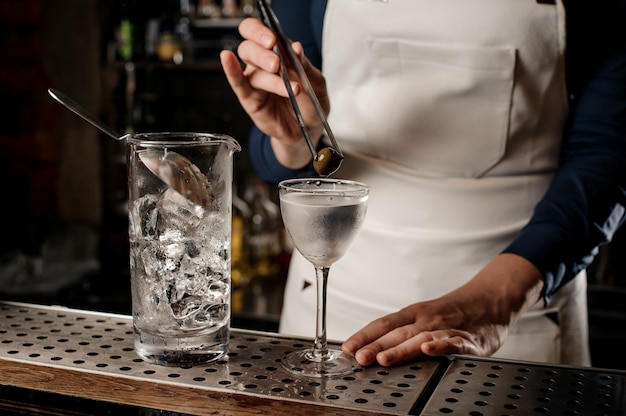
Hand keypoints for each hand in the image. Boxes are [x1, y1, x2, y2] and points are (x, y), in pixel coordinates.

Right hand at [220, 18, 328, 168]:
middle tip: (277, 64)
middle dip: (263, 54)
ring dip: (270, 78)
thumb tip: (295, 47)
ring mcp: (254, 82)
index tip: (273, 39)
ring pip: (251, 69)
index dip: (261, 31)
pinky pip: (237, 83)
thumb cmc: (310, 104)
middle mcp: (261, 64)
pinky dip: (232, 71)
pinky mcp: (249, 99)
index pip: (259, 32)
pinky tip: (227, 59)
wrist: (308, 130)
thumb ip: (305, 66)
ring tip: (290, 88)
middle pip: (249, 47)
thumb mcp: (316, 83)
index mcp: (277, 53)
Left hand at [341, 254, 544, 366]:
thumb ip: (403, 331)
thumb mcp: (425, 316)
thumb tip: (372, 345)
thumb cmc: (455, 311)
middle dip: (375, 346)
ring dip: (401, 349)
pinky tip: (429, 350)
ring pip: (420, 339)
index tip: (348, 348)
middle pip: (397, 333)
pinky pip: (454, 343)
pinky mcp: (469, 339)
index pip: (384, 324)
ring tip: (383, 359)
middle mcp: (427, 319)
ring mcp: (447, 328)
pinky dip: (441, 347)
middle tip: (359, 358)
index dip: (365, 335)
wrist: (492, 298)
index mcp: (414, 313)